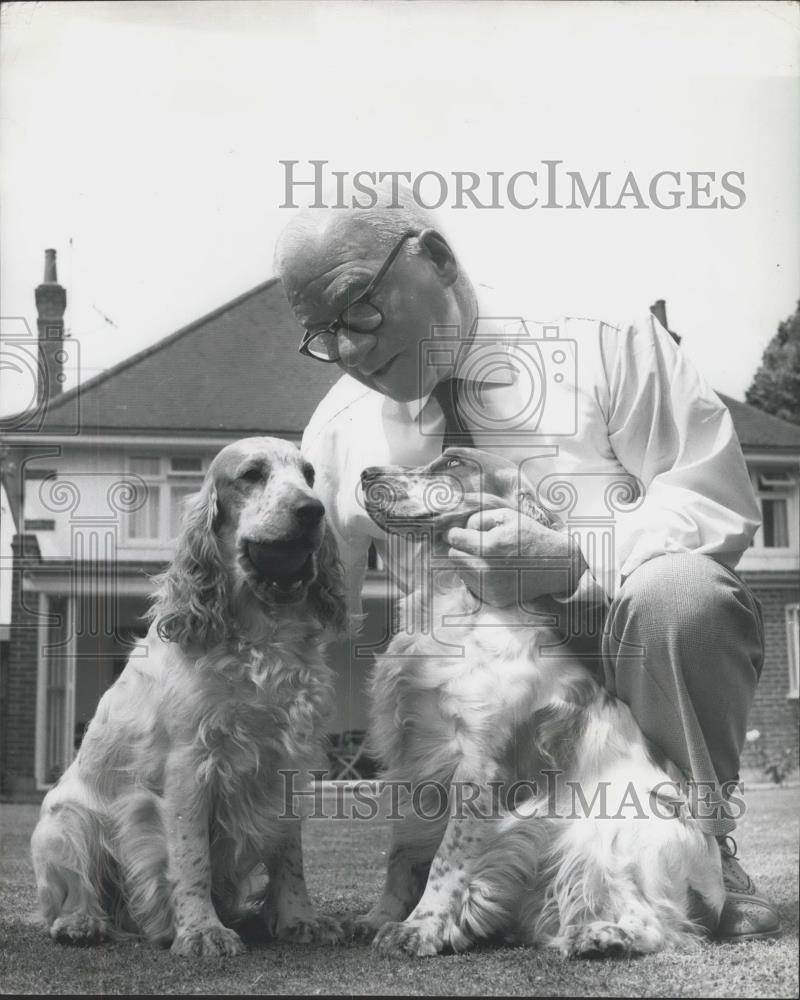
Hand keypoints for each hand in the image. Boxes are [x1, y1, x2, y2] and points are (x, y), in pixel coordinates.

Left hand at [445, 508, 586, 606]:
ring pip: (460, 571)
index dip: (455, 533)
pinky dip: (477, 576)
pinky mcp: (495, 599)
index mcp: (491, 546)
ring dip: (467, 562)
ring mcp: (491, 587)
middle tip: (475, 543)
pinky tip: (493, 569)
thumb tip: (459, 529)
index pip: (455, 539)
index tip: (459, 532)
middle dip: (460, 548)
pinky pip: (472, 585)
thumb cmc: (531, 536)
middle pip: (453, 556)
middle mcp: (488, 570)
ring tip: (487, 556)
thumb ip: (477, 519)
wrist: (557, 565)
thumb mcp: (506, 516)